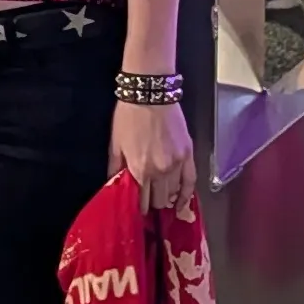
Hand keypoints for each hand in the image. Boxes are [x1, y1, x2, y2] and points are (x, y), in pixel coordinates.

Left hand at [111, 96, 196, 212]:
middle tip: (148, 201)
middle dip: (152, 203)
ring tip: (161, 200)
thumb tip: (113, 188)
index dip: (139, 208)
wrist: (149, 94)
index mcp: (139, 170)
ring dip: (166, 198)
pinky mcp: (189, 154)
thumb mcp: (115, 144)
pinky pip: (190, 181)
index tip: (137, 209)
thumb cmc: (128, 117)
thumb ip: (115, 170)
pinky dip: (186, 195)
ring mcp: (177, 163)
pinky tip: (180, 204)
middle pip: (158, 200)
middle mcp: (160, 171)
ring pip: (173, 193)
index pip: (141, 202)